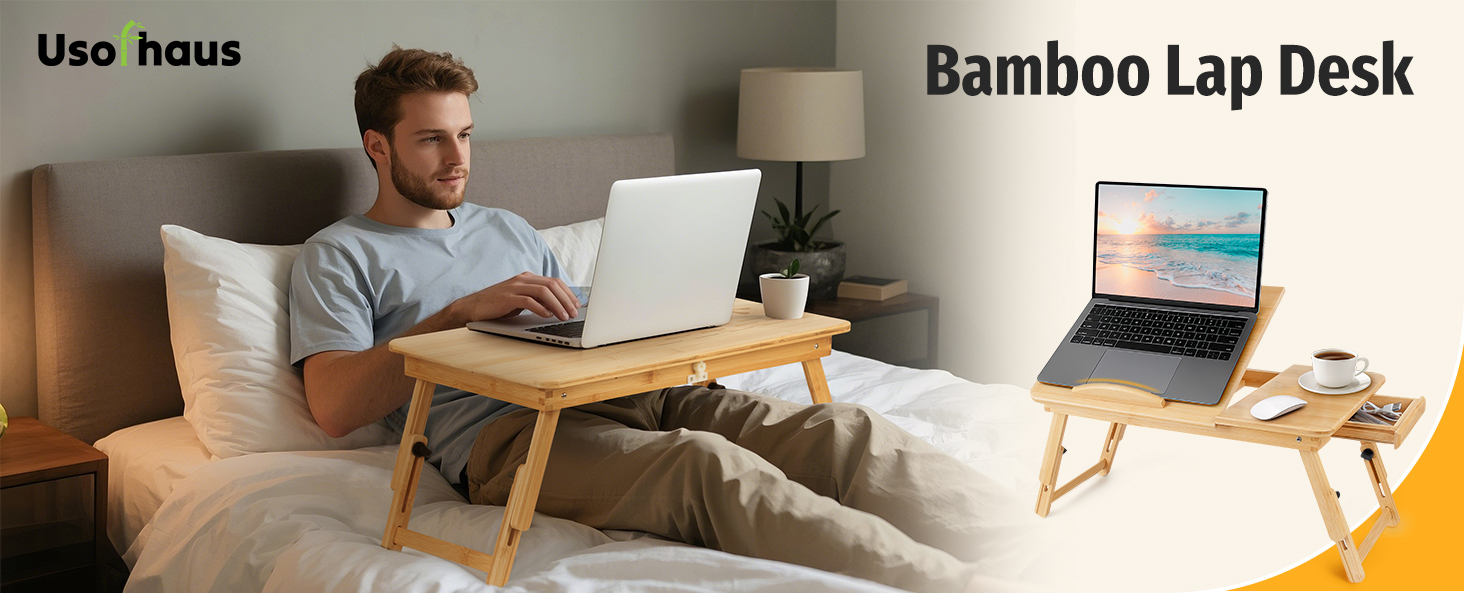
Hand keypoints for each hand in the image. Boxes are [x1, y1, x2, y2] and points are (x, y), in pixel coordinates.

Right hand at [456, 272, 580, 321]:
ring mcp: (515, 287)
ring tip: (564, 316)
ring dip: (557, 304)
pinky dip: (541, 308)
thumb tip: (558, 308)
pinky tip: (547, 316)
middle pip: (552, 285)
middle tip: (574, 312)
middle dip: (567, 299)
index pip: (554, 281)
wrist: (473, 307)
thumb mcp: (522, 301)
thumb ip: (538, 300)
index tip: (577, 305)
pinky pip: (528, 300)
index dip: (569, 293)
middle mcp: (523, 279)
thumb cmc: (499, 306)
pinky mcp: (507, 297)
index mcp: (528, 278)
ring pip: (543, 291)